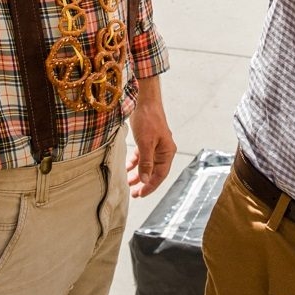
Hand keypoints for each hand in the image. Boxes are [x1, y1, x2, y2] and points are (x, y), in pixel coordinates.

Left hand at [127, 79, 176, 197]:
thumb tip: (145, 180)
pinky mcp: (147, 140)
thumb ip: (146, 163)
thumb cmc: (148, 119)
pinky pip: (142, 156)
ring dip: (138, 174)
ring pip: (147, 165)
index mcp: (167, 152)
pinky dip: (135, 163)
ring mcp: (155, 145)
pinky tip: (127, 168)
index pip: (160, 175)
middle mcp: (163, 150)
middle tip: (134, 193)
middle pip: (154, 172)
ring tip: (129, 184)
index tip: (140, 194)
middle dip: (144, 183)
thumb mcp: (146, 143)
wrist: (144, 100)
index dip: (150, 186)